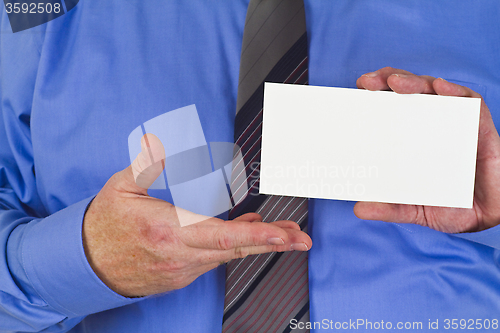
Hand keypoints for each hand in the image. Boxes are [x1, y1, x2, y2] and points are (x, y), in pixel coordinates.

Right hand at [83, 134, 310, 296]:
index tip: (283, 234)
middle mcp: (179, 256)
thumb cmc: (103, 225)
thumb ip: (144, 166)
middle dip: (272, 243)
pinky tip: (245, 234)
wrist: (86, 265)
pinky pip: (214, 261)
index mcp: (168, 231)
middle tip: (301, 238)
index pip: (222, 235)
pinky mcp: (180, 276)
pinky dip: (233, 247)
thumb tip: (156, 142)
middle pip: (235, 250)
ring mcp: (181, 270)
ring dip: (256, 243)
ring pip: (227, 256)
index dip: (257, 235)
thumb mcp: (119, 189)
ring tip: (282, 233)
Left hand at [354, 67, 499, 232]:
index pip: (392, 107)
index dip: (376, 95)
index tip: (357, 90)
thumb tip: (359, 209)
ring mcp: (455, 123)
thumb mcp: (415, 209)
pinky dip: (454, 92)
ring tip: (394, 83)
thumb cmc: (453, 206)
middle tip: (367, 82)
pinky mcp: (479, 127)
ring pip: (434, 91)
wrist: (489, 216)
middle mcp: (432, 125)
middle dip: (387, 80)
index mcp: (413, 138)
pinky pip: (470, 103)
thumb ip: (390, 208)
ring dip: (414, 82)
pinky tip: (439, 88)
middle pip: (409, 92)